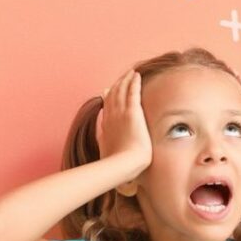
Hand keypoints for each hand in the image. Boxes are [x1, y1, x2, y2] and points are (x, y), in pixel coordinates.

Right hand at [96, 70, 152, 188]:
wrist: (123, 165)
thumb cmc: (118, 166)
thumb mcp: (109, 157)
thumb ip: (106, 150)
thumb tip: (105, 151)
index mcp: (106, 127)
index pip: (107, 108)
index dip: (109, 98)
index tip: (109, 91)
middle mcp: (111, 118)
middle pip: (113, 96)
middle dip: (118, 86)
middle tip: (123, 78)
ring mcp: (120, 114)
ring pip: (122, 92)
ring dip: (125, 81)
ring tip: (130, 73)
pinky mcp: (131, 113)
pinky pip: (132, 92)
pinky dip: (133, 83)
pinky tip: (136, 76)